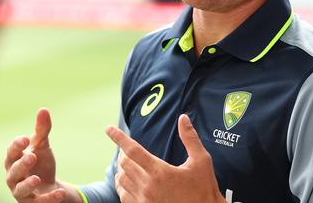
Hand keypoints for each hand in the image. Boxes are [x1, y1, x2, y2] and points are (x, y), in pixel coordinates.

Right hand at [5, 108, 65, 201]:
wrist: (50, 186)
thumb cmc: (40, 163)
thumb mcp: (43, 146)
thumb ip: (42, 130)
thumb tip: (43, 109)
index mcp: (14, 161)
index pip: (11, 153)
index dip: (16, 146)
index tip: (24, 139)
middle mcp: (14, 177)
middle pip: (13, 172)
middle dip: (21, 164)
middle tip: (32, 156)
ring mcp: (22, 192)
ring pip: (20, 190)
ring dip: (27, 184)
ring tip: (37, 178)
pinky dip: (48, 199)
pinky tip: (59, 193)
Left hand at [106, 114, 225, 202]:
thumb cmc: (204, 189)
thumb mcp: (201, 161)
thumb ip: (190, 138)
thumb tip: (183, 118)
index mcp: (160, 172)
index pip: (133, 150)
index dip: (119, 138)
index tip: (109, 129)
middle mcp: (148, 186)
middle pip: (124, 163)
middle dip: (124, 152)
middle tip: (128, 149)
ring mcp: (143, 200)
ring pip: (121, 179)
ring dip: (122, 168)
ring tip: (128, 163)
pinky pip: (123, 195)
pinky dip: (122, 185)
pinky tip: (128, 181)